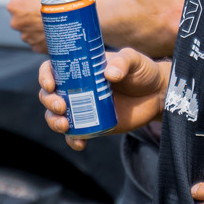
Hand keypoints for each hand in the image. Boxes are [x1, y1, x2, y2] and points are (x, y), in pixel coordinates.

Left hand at [6, 0, 100, 51]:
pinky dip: (48, 39)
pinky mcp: (38, 48)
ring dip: (42, 29)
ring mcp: (27, 37)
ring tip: (58, 23)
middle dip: (35, 16)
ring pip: (33, 32)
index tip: (44, 0)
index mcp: (15, 6)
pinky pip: (42, 43)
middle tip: (52, 12)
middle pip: (25, 18)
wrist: (72, 18)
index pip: (21, 2)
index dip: (33, 0)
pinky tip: (59, 33)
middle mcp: (17, 23)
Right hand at [37, 45, 166, 137]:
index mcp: (81, 69)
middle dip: (48, 101)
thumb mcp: (134, 59)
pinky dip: (73, 140)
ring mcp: (83, 107)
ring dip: (54, 122)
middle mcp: (78, 88)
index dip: (45, 76)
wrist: (158, 96)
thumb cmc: (144, 72)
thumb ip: (123, 62)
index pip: (54, 69)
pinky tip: (79, 143)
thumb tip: (109, 75)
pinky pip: (75, 134)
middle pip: (50, 94)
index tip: (51, 84)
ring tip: (65, 125)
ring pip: (57, 116)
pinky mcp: (93, 124)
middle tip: (61, 106)